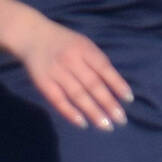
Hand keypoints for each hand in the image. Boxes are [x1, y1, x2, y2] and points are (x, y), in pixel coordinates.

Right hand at [16, 14, 131, 130]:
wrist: (32, 36)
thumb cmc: (64, 43)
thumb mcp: (83, 44)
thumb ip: (96, 61)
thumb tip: (115, 87)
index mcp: (84, 49)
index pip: (104, 69)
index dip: (117, 84)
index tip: (129, 99)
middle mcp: (71, 60)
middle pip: (93, 84)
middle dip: (108, 103)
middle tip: (121, 120)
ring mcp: (56, 72)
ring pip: (78, 95)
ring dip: (93, 112)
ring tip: (106, 125)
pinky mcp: (43, 82)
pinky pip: (58, 100)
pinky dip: (70, 112)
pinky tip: (82, 123)